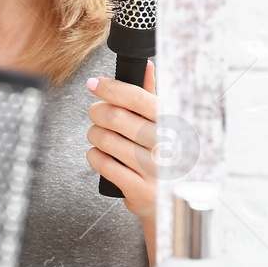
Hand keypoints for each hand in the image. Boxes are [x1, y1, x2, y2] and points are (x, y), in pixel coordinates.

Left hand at [84, 62, 158, 225]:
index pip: (138, 98)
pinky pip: (103, 163)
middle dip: (97, 112)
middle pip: (116, 118)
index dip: (111, 88)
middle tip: (94, 112)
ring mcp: (154, 169)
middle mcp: (167, 145)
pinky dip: (94, 156)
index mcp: (174, 124)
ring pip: (105, 140)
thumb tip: (146, 65)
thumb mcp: (164, 125)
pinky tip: (100, 154)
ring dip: (94, 134)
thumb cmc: (163, 155)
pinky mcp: (140, 189)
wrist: (172, 201)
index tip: (93, 83)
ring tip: (98, 135)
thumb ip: (153, 95)